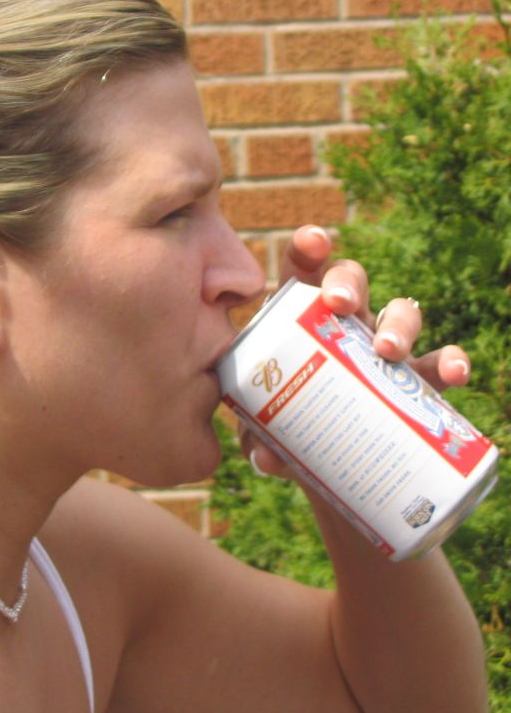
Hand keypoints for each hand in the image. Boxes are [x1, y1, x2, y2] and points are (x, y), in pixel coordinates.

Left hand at [240, 224, 471, 477]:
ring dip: (398, 324)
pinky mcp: (416, 385)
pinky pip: (440, 364)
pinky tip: (454, 373)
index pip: (303, 272)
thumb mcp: (265, 434)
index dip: (308, 249)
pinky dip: (450, 363)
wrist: (328, 472)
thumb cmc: (286, 434)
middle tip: (338, 304)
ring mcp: (383, 351)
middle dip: (347, 283)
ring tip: (388, 350)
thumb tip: (265, 456)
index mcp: (300, 321)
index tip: (313, 240)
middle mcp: (345, 325)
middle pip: (352, 282)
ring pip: (401, 314)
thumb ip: (258, 439)